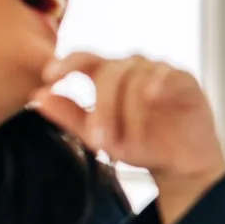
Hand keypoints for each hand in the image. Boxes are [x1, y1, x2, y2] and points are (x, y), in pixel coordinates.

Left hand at [31, 53, 224, 223]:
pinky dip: (160, 83)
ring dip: (130, 113)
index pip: (84, 58)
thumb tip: (38, 96)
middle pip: (110, 73)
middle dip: (103, 109)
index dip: (67, 63)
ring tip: (131, 143)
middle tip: (99, 142)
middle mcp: (133, 68)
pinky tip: (152, 96)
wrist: (180, 165)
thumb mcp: (100, 137)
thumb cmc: (140, 146)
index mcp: (108, 75)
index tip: (50, 77)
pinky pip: (170, 75)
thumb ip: (70, 116)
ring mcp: (159, 72)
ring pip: (137, 79)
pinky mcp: (186, 81)